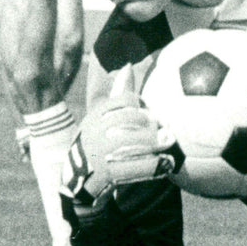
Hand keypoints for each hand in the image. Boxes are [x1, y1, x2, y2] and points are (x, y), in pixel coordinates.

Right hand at [60, 70, 176, 212]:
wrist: (77, 181)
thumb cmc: (98, 143)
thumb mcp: (103, 119)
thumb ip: (118, 95)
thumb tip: (128, 65)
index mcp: (95, 115)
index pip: (123, 101)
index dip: (142, 106)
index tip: (153, 114)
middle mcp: (93, 131)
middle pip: (129, 120)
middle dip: (151, 124)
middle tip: (167, 131)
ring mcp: (96, 152)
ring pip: (131, 143)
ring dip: (154, 144)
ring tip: (169, 146)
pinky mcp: (103, 173)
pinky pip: (132, 168)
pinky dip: (152, 166)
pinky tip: (165, 165)